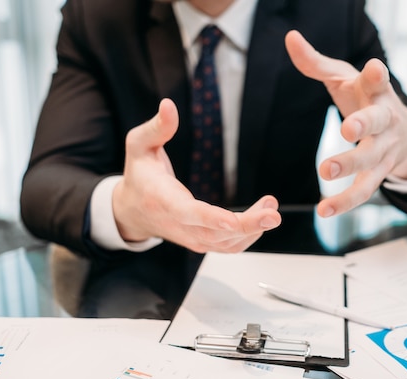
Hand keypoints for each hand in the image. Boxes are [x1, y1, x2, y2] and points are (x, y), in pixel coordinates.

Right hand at [112, 98, 281, 252]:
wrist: (132, 212)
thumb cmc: (139, 175)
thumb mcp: (138, 146)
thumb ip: (156, 127)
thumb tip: (169, 105)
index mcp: (164, 201)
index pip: (189, 213)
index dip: (211, 219)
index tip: (232, 221)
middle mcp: (180, 225)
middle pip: (216, 234)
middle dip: (248, 225)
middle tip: (274, 215)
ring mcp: (192, 238)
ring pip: (227, 243)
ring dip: (253, 228)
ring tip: (271, 207)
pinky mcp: (203, 242)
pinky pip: (229, 245)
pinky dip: (249, 234)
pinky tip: (263, 216)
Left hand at [285, 30, 406, 216]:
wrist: (404, 132)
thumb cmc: (366, 99)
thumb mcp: (344, 78)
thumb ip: (316, 63)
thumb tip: (290, 38)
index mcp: (377, 92)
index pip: (379, 81)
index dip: (377, 76)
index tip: (374, 68)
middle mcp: (386, 120)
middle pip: (378, 122)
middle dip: (364, 124)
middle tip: (347, 129)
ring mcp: (385, 149)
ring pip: (372, 160)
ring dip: (351, 166)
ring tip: (325, 171)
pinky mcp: (379, 174)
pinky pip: (364, 191)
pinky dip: (344, 202)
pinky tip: (324, 210)